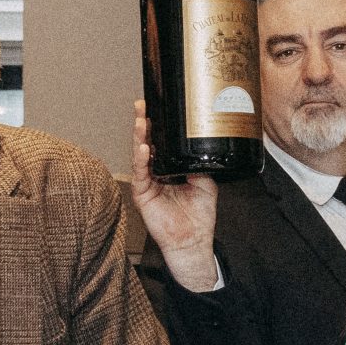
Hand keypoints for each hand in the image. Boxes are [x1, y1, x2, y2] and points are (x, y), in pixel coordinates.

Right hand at [130, 99, 220, 291]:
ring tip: (142, 121)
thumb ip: (198, 162)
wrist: (193, 239)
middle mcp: (156, 173)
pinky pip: (141, 174)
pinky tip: (144, 148)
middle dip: (143, 123)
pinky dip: (142, 160)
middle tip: (142, 105)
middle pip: (146, 143)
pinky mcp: (143, 195)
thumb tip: (197, 144)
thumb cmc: (198, 216)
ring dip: (140, 137)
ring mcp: (148, 183)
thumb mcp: (206, 182)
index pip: (161, 142)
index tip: (157, 107)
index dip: (158, 126)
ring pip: (140, 155)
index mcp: (170, 168)